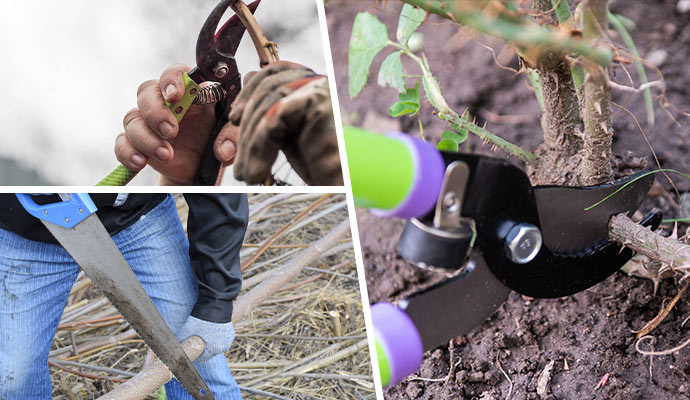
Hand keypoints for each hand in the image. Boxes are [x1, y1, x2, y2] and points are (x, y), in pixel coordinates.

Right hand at [114, 64, 239, 184]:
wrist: (201, 170)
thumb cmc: (217, 143)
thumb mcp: (232, 139)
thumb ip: (232, 138)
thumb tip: (224, 149)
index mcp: (191, 93)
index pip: (176, 73)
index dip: (172, 80)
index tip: (175, 95)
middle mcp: (166, 103)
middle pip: (146, 91)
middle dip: (156, 111)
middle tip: (171, 131)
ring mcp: (149, 122)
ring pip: (132, 118)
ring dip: (146, 138)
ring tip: (166, 155)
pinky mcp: (137, 143)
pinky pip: (122, 142)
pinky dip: (127, 152)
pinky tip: (140, 162)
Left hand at [177, 316, 234, 362]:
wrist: (215, 303)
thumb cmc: (201, 318)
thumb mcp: (187, 330)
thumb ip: (180, 342)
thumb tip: (173, 348)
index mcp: (215, 349)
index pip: (202, 358)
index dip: (195, 352)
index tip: (191, 346)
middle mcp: (224, 346)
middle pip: (209, 351)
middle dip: (203, 346)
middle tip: (196, 336)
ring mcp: (229, 339)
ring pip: (215, 345)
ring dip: (209, 341)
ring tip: (203, 331)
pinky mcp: (231, 332)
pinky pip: (221, 338)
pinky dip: (215, 335)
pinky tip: (210, 328)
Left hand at [229, 61, 342, 185]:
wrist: (341, 187)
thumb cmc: (317, 166)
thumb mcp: (285, 134)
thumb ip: (267, 114)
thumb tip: (241, 99)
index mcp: (310, 83)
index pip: (273, 72)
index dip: (248, 93)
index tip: (234, 119)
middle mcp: (318, 80)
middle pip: (267, 85)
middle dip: (246, 124)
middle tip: (238, 161)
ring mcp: (320, 88)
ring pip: (269, 103)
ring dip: (249, 143)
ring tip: (247, 173)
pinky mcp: (318, 102)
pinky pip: (274, 115)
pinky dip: (259, 146)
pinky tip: (258, 171)